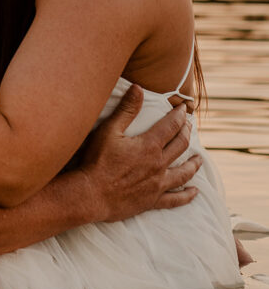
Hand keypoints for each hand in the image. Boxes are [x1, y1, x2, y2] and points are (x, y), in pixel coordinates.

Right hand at [79, 85, 201, 220]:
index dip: (178, 115)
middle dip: (186, 133)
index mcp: (149, 145)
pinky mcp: (152, 200)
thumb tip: (138, 88)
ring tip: (199, 159)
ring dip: (193, 164)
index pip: (171, 126)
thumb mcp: (109, 130)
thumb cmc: (97, 161)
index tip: (183, 108)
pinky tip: (194, 192)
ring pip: (183, 173)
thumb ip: (126, 109)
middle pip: (180, 146)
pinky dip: (187, 196)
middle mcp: (158, 164)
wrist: (91, 195)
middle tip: (189, 126)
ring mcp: (157, 184)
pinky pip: (175, 199)